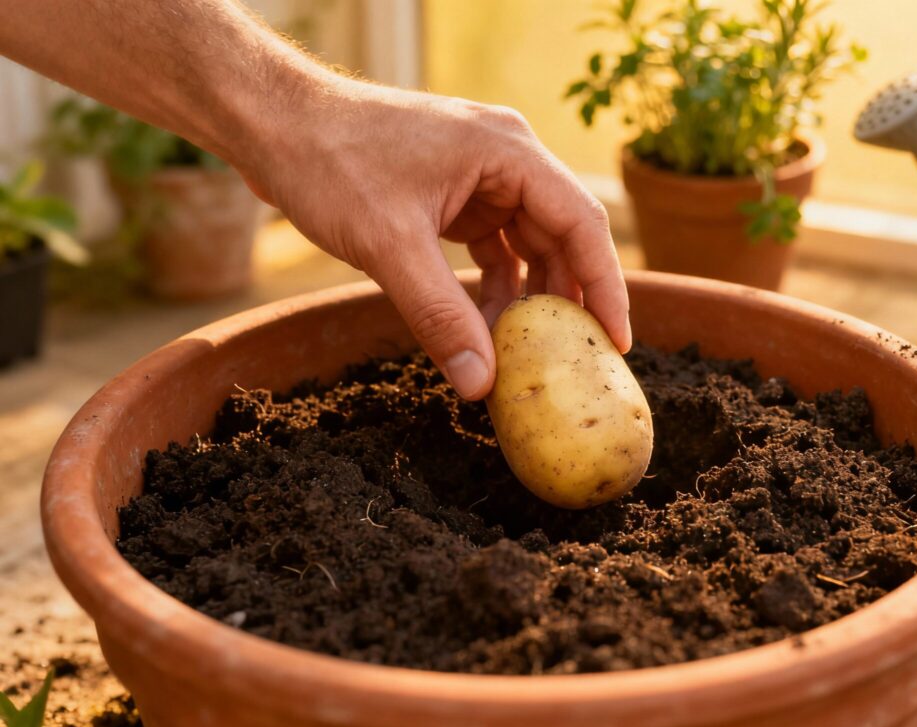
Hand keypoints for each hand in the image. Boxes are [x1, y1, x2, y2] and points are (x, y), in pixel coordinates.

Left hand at [238, 78, 630, 399]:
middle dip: (568, 299)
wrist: (273, 123)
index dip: (605, 286)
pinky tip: (487, 326)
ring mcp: (481, 175)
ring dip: (529, 297)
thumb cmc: (330, 161)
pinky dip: (495, 286)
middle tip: (578, 360)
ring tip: (530, 352)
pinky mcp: (455, 194)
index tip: (615, 343)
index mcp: (509, 151)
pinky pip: (496, 246)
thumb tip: (480, 384)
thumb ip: (440, 316)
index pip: (581, 223)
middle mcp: (507, 157)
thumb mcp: (390, 245)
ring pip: (530, 244)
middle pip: (563, 236)